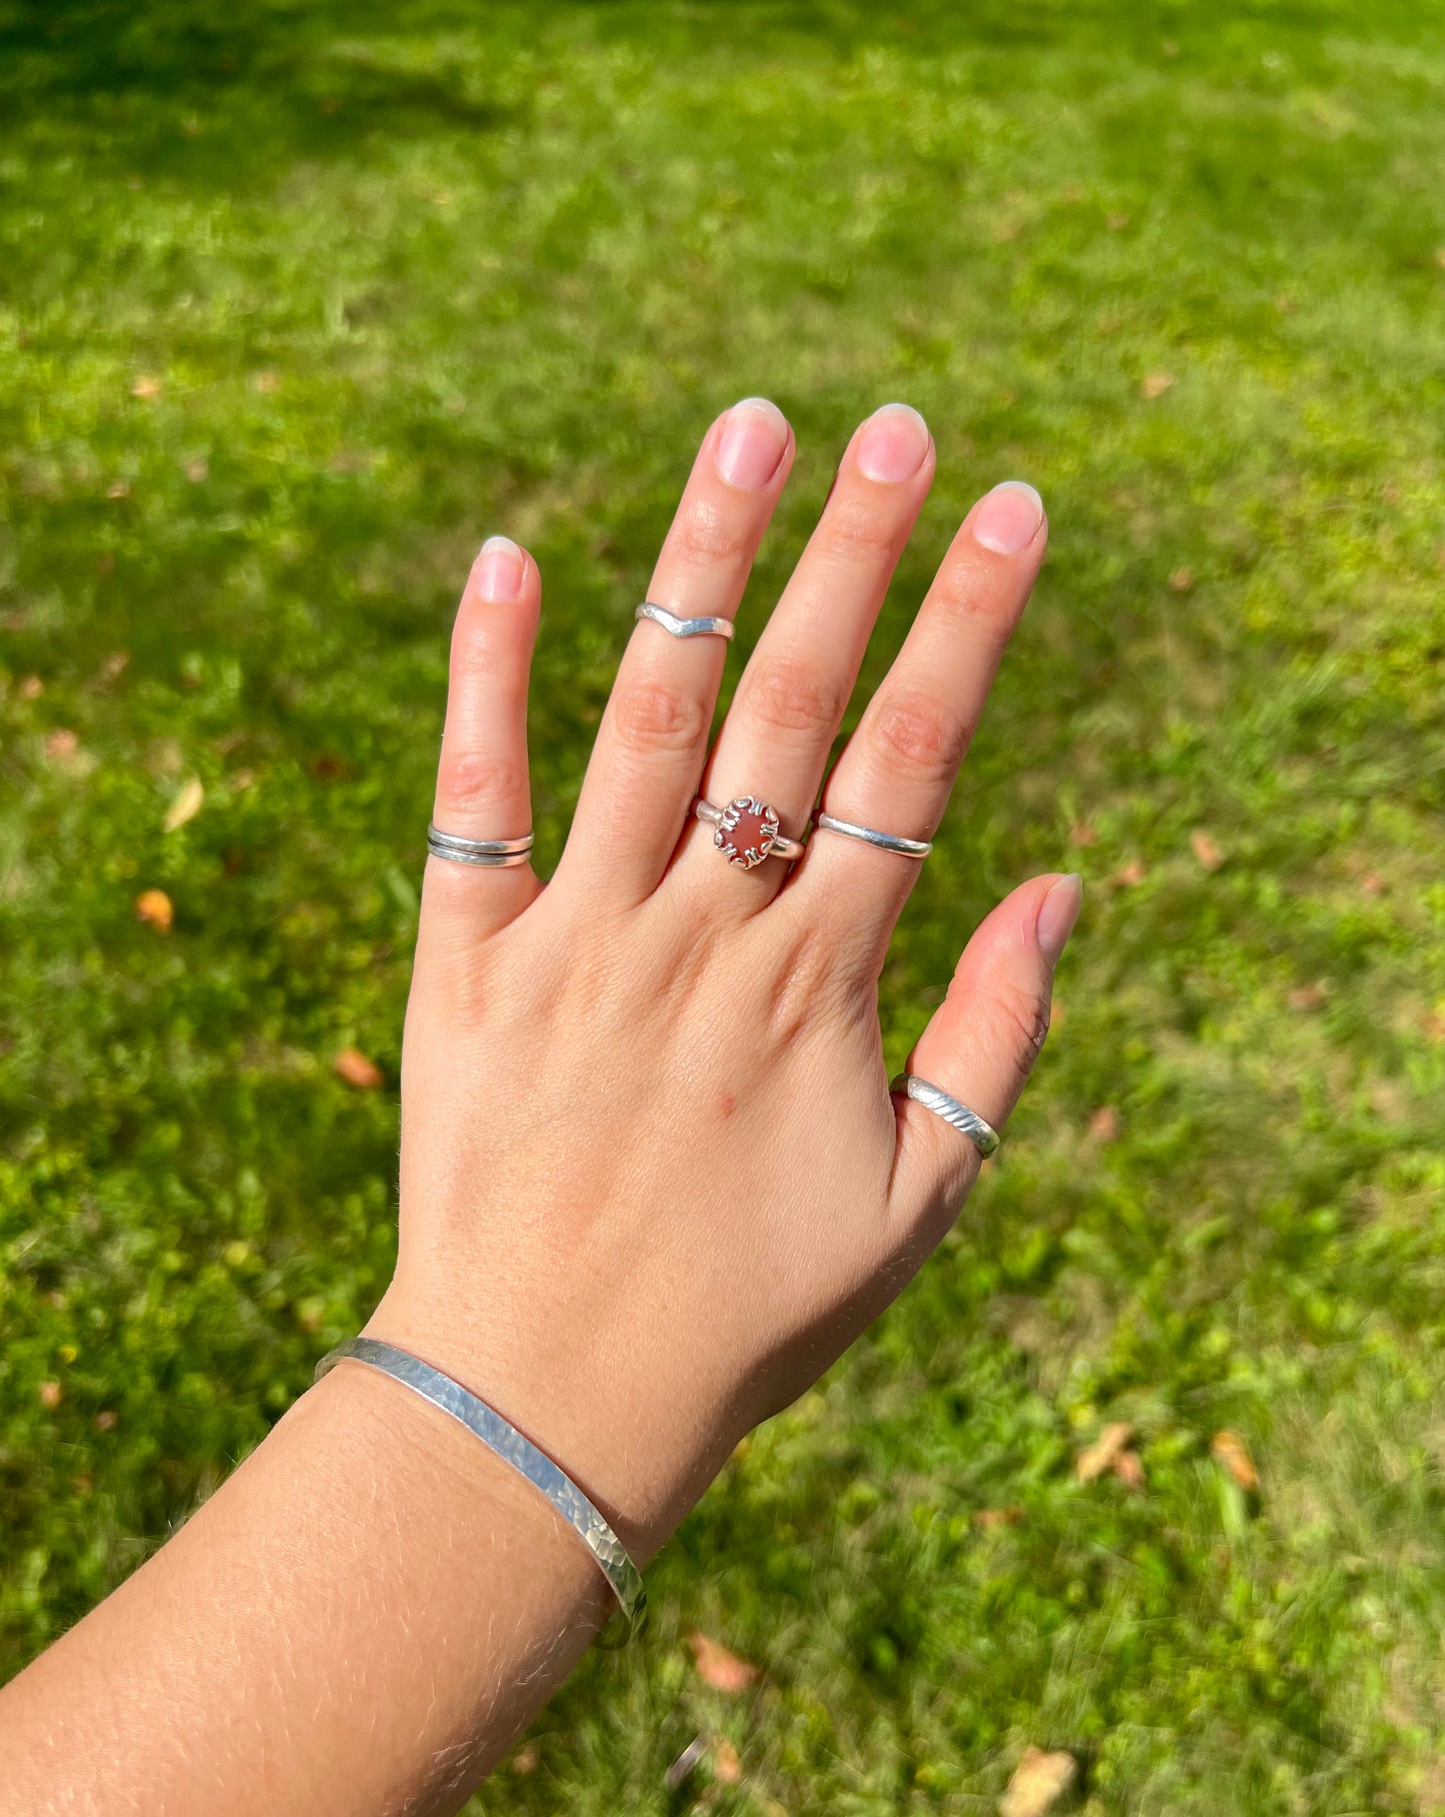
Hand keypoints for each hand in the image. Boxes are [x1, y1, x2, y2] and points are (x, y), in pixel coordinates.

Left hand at [369, 399, 1077, 1563]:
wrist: (549, 1394)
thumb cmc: (752, 1310)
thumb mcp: (920, 1202)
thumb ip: (996, 1037)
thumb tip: (1063, 883)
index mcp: (818, 980)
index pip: (913, 761)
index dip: (968, 622)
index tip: (1013, 504)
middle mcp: (702, 929)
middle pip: (792, 704)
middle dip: (856, 552)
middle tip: (900, 422)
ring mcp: (576, 935)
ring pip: (649, 711)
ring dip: (702, 563)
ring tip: (750, 432)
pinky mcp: (466, 960)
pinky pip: (474, 798)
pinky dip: (488, 677)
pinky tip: (508, 557)